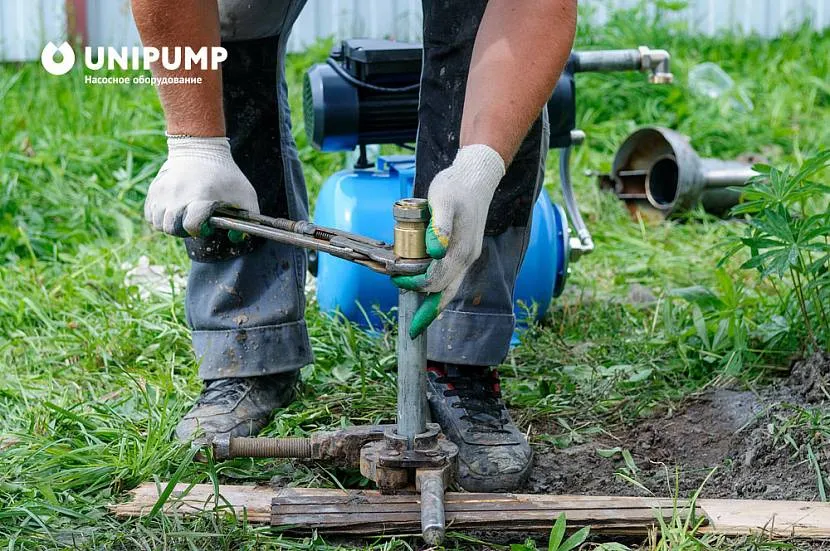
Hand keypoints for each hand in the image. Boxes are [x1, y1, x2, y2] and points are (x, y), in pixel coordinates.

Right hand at [144, 136, 258, 236]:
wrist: (200, 146)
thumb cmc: (226, 174)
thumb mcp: (245, 194)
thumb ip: (248, 219)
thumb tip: (237, 238)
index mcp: (201, 197)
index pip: (191, 226)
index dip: (199, 230)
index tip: (206, 224)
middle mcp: (178, 195)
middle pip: (171, 228)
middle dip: (183, 230)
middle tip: (194, 220)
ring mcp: (163, 191)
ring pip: (158, 223)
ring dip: (171, 224)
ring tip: (183, 215)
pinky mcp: (154, 189)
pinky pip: (149, 214)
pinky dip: (159, 216)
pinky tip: (173, 210)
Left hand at [393, 145, 504, 337]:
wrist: (477, 177)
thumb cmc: (456, 186)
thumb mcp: (443, 201)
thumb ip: (440, 226)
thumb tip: (435, 252)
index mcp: (460, 251)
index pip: (435, 280)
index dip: (414, 284)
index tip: (395, 278)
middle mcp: (466, 258)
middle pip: (446, 294)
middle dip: (428, 312)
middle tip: (413, 329)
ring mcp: (466, 256)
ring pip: (450, 289)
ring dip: (434, 304)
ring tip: (420, 319)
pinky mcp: (463, 251)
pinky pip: (451, 279)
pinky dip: (439, 291)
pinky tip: (430, 295)